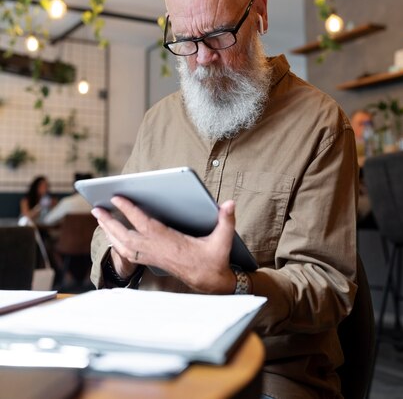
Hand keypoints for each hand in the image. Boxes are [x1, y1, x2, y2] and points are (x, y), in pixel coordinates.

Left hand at [91, 198, 236, 293]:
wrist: (211, 283)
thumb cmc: (215, 259)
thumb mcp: (223, 240)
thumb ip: (226, 220)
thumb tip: (229, 203)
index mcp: (170, 242)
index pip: (145, 223)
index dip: (130, 210)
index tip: (117, 198)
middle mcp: (157, 250)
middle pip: (126, 236)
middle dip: (109, 222)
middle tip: (95, 208)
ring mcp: (153, 257)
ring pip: (124, 246)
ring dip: (109, 232)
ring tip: (99, 217)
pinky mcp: (153, 261)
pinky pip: (128, 253)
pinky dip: (116, 243)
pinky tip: (111, 235)